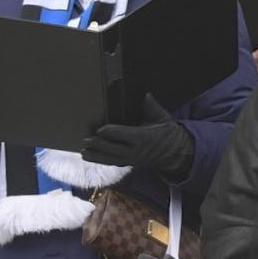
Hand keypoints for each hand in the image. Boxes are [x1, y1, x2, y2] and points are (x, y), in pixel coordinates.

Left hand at [80, 96, 195, 179]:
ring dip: (96, 156)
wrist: (174, 153)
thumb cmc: (167, 132)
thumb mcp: (163, 118)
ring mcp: (131, 159)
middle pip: (114, 149)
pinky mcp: (128, 162)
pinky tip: (89, 157)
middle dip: (99, 146)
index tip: (100, 129)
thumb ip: (153, 107)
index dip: (112, 132)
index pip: (125, 135)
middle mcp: (136, 150)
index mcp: (144, 137)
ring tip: (83, 152)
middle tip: (85, 141)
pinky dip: (100, 160)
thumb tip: (147, 95)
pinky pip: (112, 162)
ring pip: (111, 159)